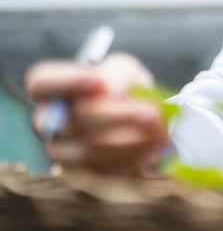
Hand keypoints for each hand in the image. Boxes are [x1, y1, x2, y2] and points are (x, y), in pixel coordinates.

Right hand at [25, 53, 169, 175]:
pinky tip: (153, 149)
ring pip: (87, 151)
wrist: (138, 117)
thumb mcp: (124, 69)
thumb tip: (108, 90)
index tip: (98, 82)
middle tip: (152, 114)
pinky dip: (131, 160)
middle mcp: (50, 122)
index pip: (42, 82)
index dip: (66, 82)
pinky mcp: (82, 174)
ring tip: (159, 132)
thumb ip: (115, 74)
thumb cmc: (124, 87)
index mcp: (52, 88)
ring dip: (129, 142)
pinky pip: (102, 172)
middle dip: (117, 117)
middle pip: (73, 120)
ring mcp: (62, 151)